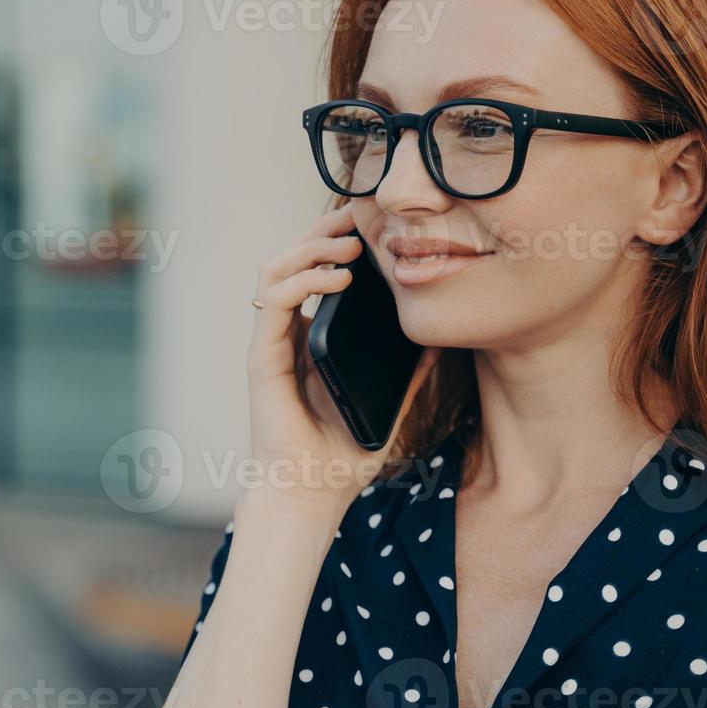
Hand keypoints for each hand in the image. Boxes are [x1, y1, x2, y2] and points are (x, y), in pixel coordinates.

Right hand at [245, 202, 434, 518]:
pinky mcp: (262, 356)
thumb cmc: (345, 455)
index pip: (315, 272)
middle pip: (293, 259)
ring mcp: (272, 342)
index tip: (372, 223)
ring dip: (311, 247)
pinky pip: (274, 301)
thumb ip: (412, 375)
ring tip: (350, 245)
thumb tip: (444, 343)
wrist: (311, 492)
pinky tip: (338, 280)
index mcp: (312, 337)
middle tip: (358, 214)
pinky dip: (304, 281)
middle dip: (323, 230)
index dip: (337, 241)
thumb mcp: (392, 405)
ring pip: (276, 269)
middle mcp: (287, 332)